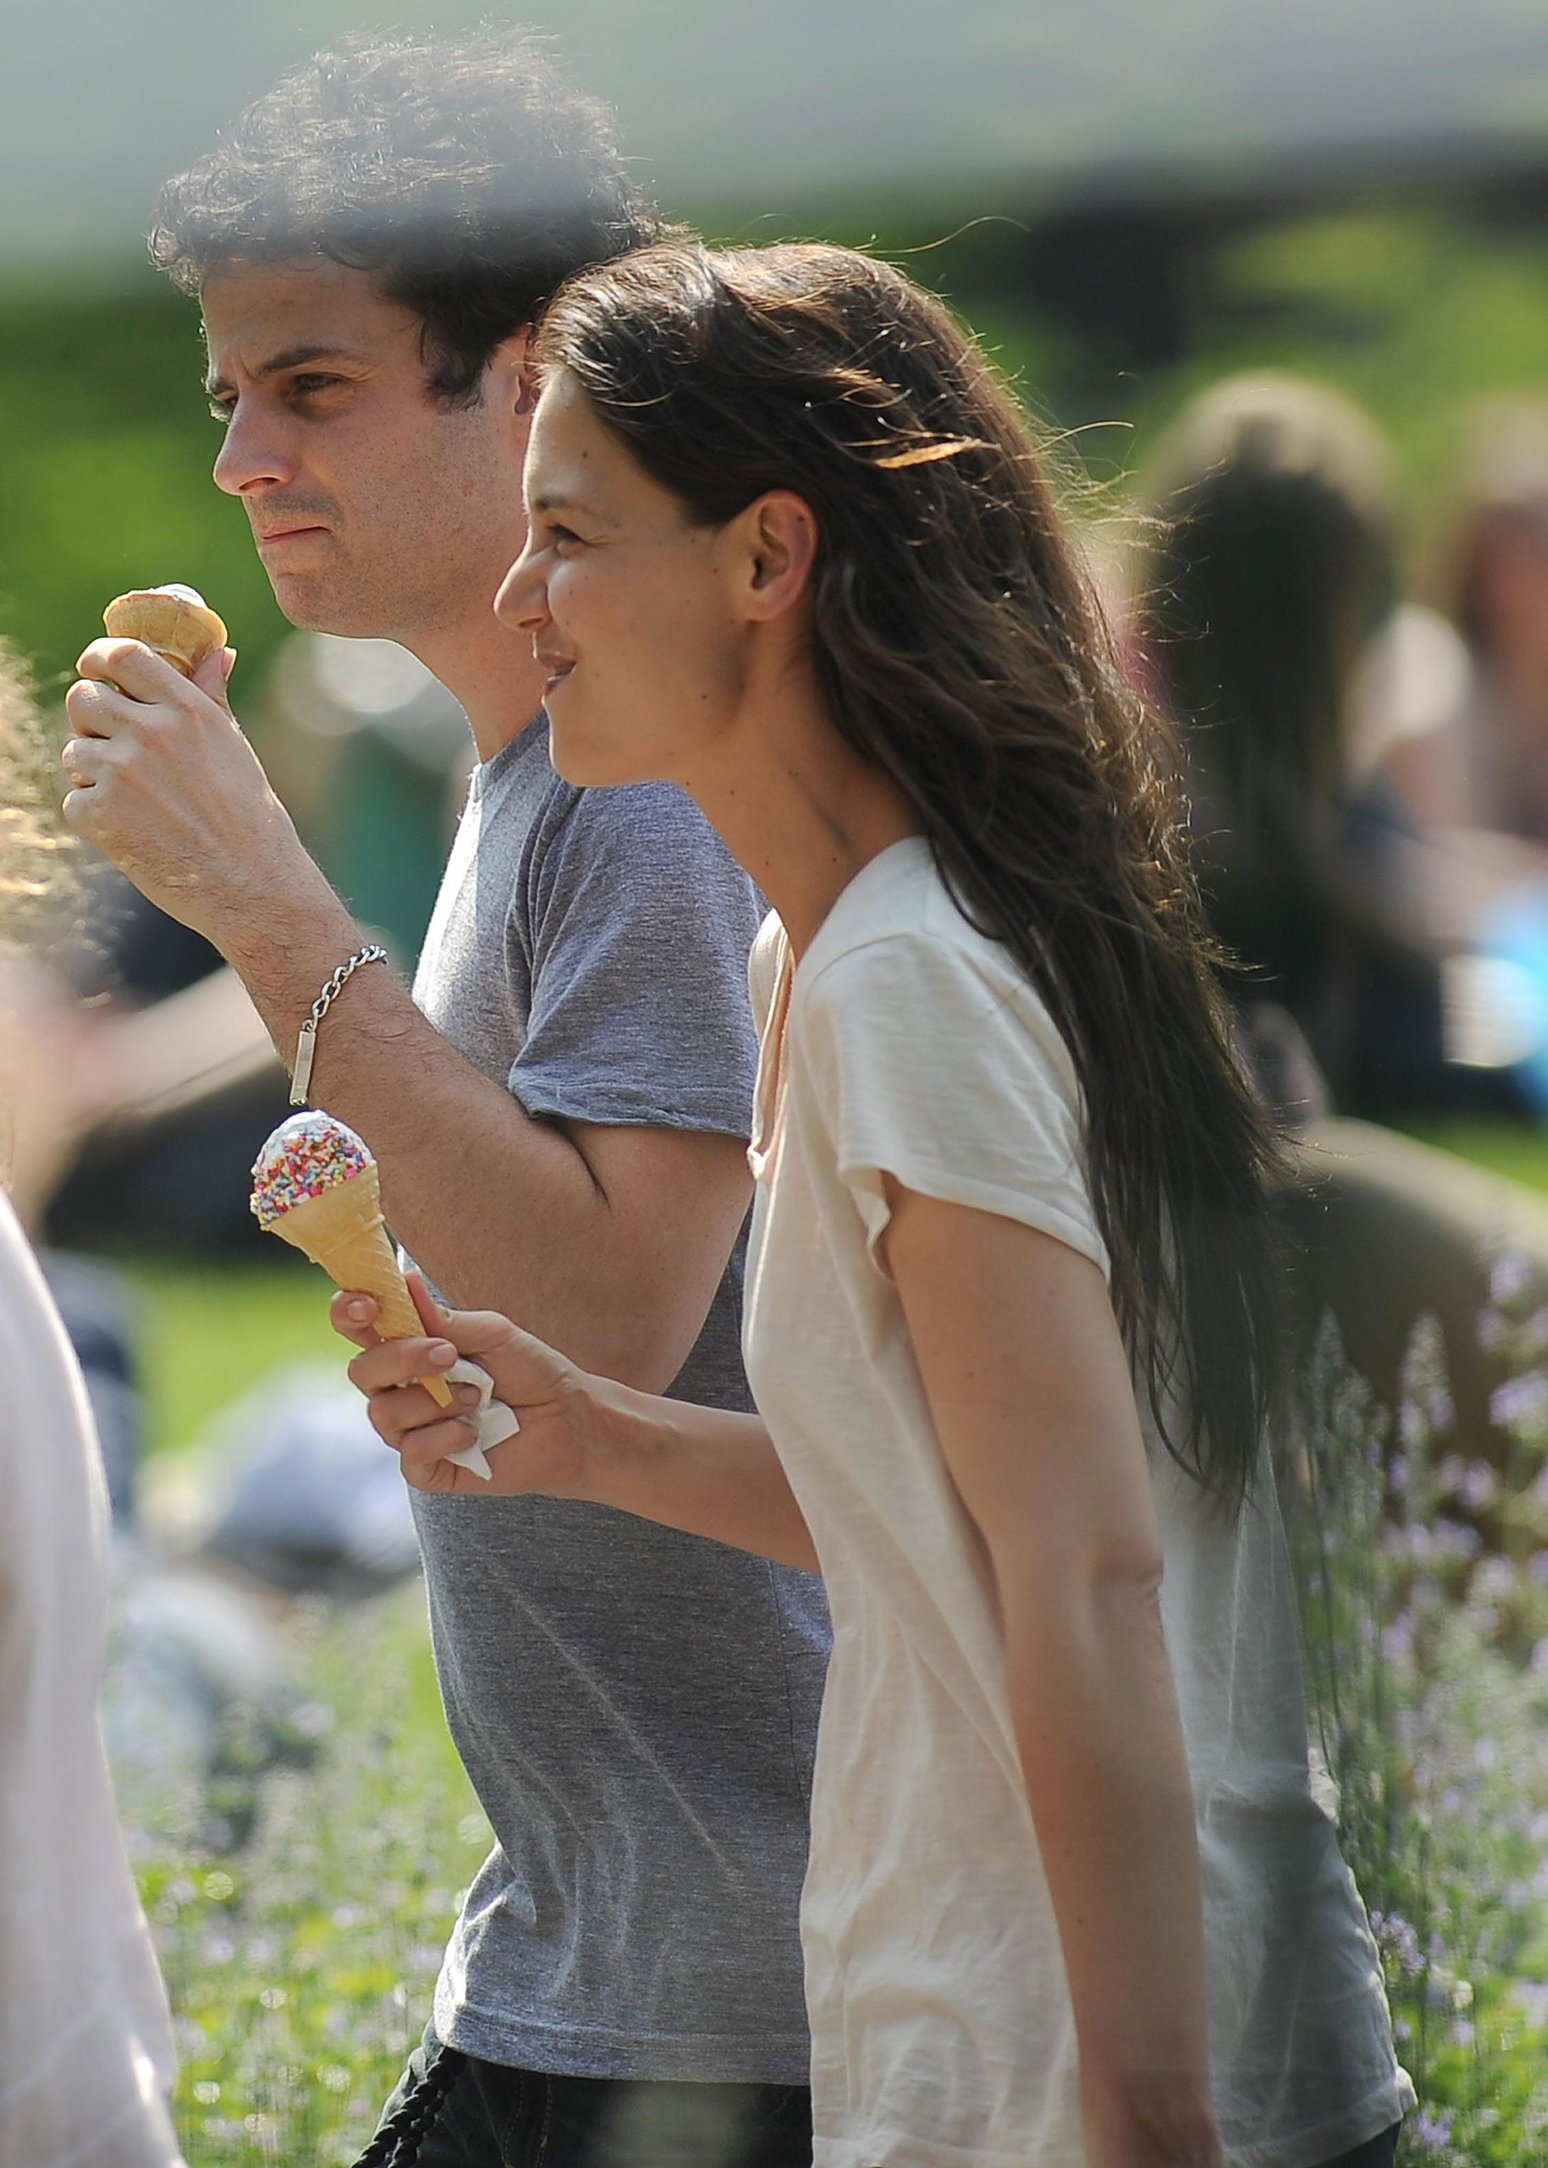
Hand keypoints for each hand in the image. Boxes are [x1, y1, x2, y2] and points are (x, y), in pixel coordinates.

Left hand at [61, 638, 326, 942]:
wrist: (251, 885)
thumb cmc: (250, 817)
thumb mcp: (233, 746)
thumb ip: (210, 695)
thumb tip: (215, 653)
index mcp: (187, 709)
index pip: (123, 655)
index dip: (98, 658)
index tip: (94, 669)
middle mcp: (151, 732)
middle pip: (82, 698)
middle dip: (90, 721)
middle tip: (114, 749)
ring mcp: (123, 772)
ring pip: (73, 753)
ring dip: (93, 776)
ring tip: (138, 803)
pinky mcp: (102, 813)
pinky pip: (75, 800)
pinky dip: (95, 818)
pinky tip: (135, 832)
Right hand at [336, 1275, 605, 1497]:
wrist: (569, 1421)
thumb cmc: (531, 1370)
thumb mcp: (493, 1334)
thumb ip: (445, 1319)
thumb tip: (405, 1282)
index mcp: (409, 1347)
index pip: (357, 1326)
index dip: (349, 1312)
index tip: (370, 1307)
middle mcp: (400, 1388)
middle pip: (362, 1371)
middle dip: (401, 1359)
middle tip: (448, 1355)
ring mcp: (409, 1430)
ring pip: (383, 1413)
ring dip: (435, 1401)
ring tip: (478, 1398)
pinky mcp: (426, 1468)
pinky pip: (410, 1453)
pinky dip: (443, 1437)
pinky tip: (473, 1433)